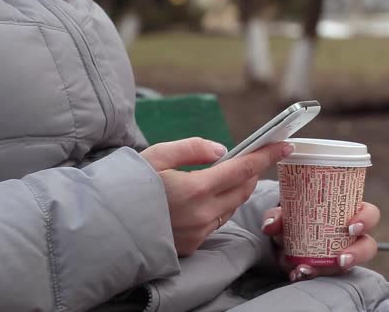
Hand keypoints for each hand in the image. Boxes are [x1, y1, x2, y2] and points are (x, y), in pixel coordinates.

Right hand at [141, 138, 293, 255]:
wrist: (103, 224)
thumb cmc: (127, 184)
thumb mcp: (156, 155)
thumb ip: (193, 148)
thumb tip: (223, 150)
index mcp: (196, 189)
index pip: (243, 169)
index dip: (266, 155)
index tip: (284, 145)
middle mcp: (202, 214)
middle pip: (242, 190)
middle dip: (251, 172)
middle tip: (251, 158)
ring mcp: (198, 232)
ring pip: (232, 207)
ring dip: (236, 190)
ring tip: (231, 175)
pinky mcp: (192, 244)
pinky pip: (217, 222)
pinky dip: (221, 206)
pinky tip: (210, 197)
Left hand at [261, 202, 379, 281]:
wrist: (283, 237)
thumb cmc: (295, 217)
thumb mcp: (286, 213)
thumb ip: (277, 216)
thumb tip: (270, 225)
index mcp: (348, 213)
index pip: (369, 214)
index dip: (365, 220)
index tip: (351, 227)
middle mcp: (350, 236)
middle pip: (368, 245)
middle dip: (358, 253)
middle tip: (341, 258)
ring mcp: (342, 255)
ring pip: (349, 265)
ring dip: (331, 269)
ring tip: (310, 270)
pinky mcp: (329, 270)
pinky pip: (326, 276)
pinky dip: (309, 274)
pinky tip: (296, 273)